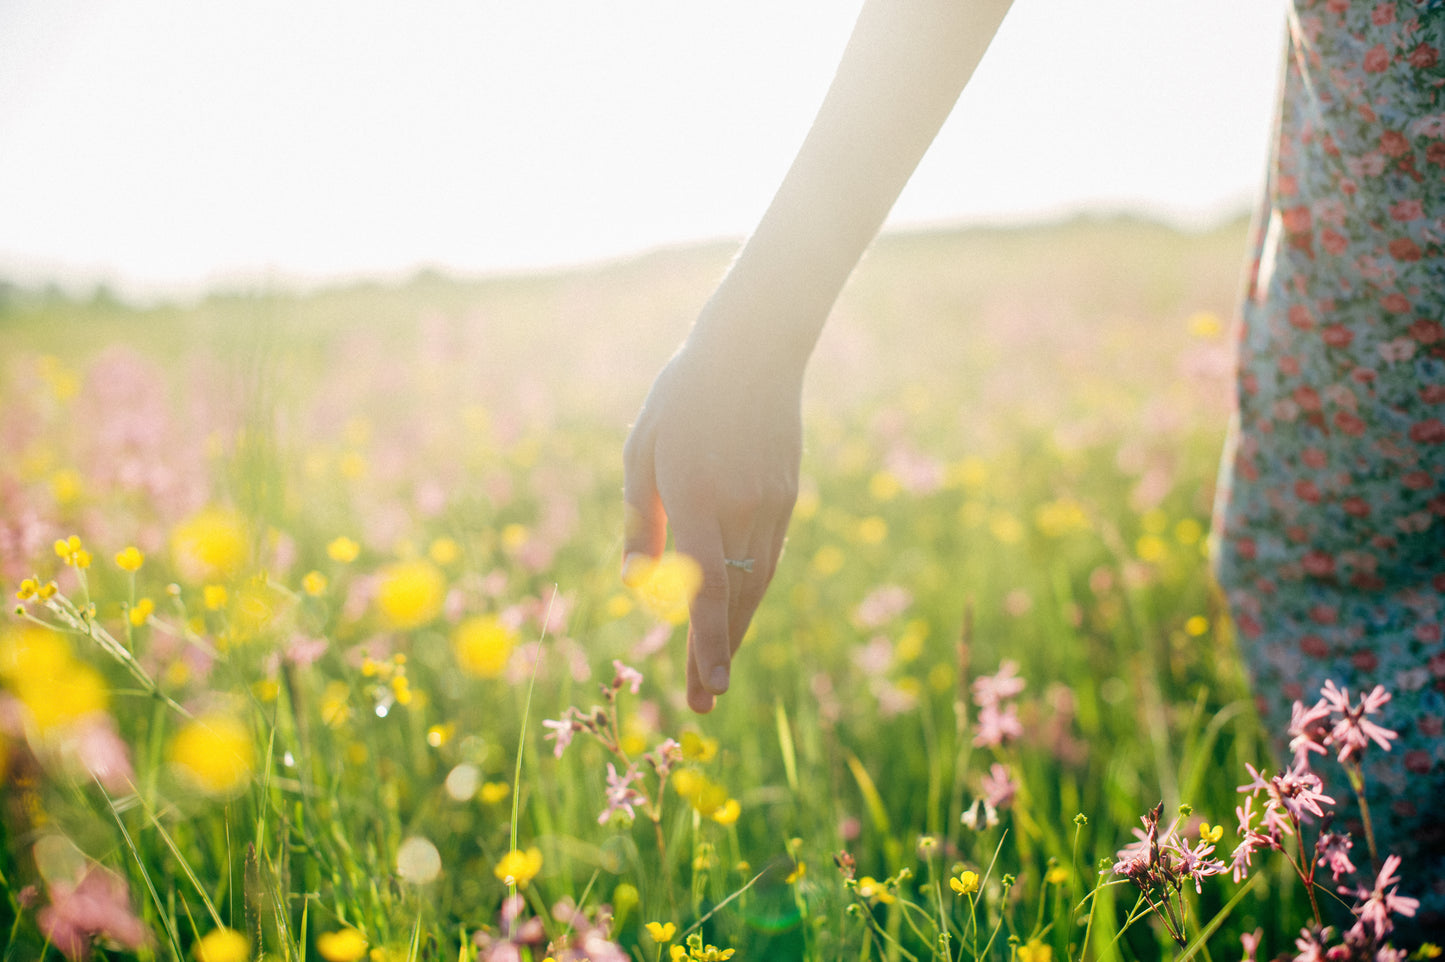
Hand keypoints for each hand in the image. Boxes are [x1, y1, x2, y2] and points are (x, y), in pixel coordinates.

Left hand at [622, 337, 802, 711]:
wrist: (755, 348)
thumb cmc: (683, 396)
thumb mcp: (642, 449)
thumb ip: (639, 519)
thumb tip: (638, 582)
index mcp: (697, 496)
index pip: (706, 587)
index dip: (707, 643)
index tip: (709, 690)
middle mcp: (741, 508)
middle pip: (736, 600)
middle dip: (716, 655)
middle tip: (700, 703)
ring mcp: (772, 504)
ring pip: (757, 584)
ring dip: (736, 631)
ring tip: (713, 672)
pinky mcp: (787, 496)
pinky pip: (767, 557)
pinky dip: (750, 592)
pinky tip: (737, 614)